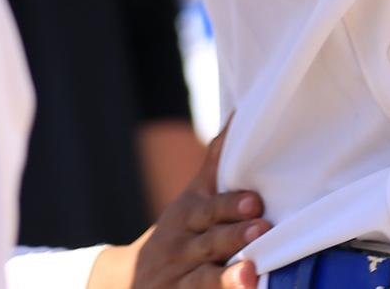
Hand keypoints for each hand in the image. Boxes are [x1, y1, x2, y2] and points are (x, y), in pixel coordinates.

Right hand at [89, 126, 269, 288]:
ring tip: (249, 275)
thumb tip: (239, 118)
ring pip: (203, 280)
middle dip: (234, 237)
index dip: (231, 206)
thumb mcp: (191, 200)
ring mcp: (178, 279)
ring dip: (226, 279)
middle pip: (210, 243)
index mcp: (186, 216)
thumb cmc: (178, 232)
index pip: (210, 210)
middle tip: (262, 229)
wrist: (127, 279)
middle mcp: (180, 248)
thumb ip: (215, 165)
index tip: (255, 202)